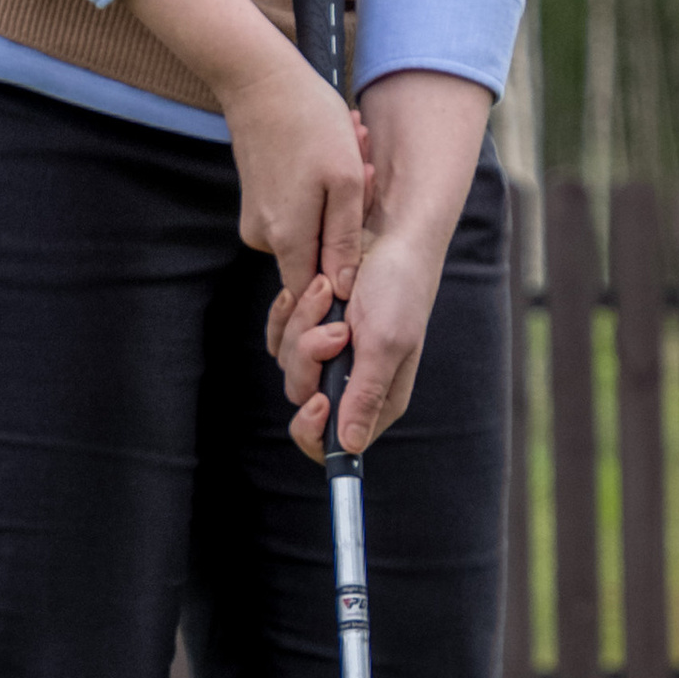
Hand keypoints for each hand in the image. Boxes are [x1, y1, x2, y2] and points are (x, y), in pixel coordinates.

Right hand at [121, 0, 368, 307]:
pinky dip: (319, 188)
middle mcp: (262, 238)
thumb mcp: (344, 180)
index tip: (362, 234)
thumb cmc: (310, 122)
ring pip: (309, 229)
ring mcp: (255, 220)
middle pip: (316, 256)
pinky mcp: (255, 203)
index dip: (342, 278)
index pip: (314, 292)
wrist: (259, 80)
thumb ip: (344, 239)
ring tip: (349, 149)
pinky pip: (295, 211)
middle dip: (347, 219)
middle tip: (363, 168)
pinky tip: (331, 149)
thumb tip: (343, 288)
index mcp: (287, 238)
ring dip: (337, 197)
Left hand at [274, 68, 491, 459]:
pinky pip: (280, 334)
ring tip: (329, 290)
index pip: (332, 444)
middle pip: (302, 397)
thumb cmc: (398, 284)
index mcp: (377, 397)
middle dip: (310, 357)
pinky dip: (290, 310)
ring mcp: (329, 354)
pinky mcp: (310, 326)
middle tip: (336, 326)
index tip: (317, 398)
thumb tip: (349, 449)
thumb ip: (364, 395)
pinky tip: (313, 287)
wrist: (388, 228)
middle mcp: (351, 381)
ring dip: (303, 322)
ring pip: (288, 361)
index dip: (315, 428)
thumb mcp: (385, 342)